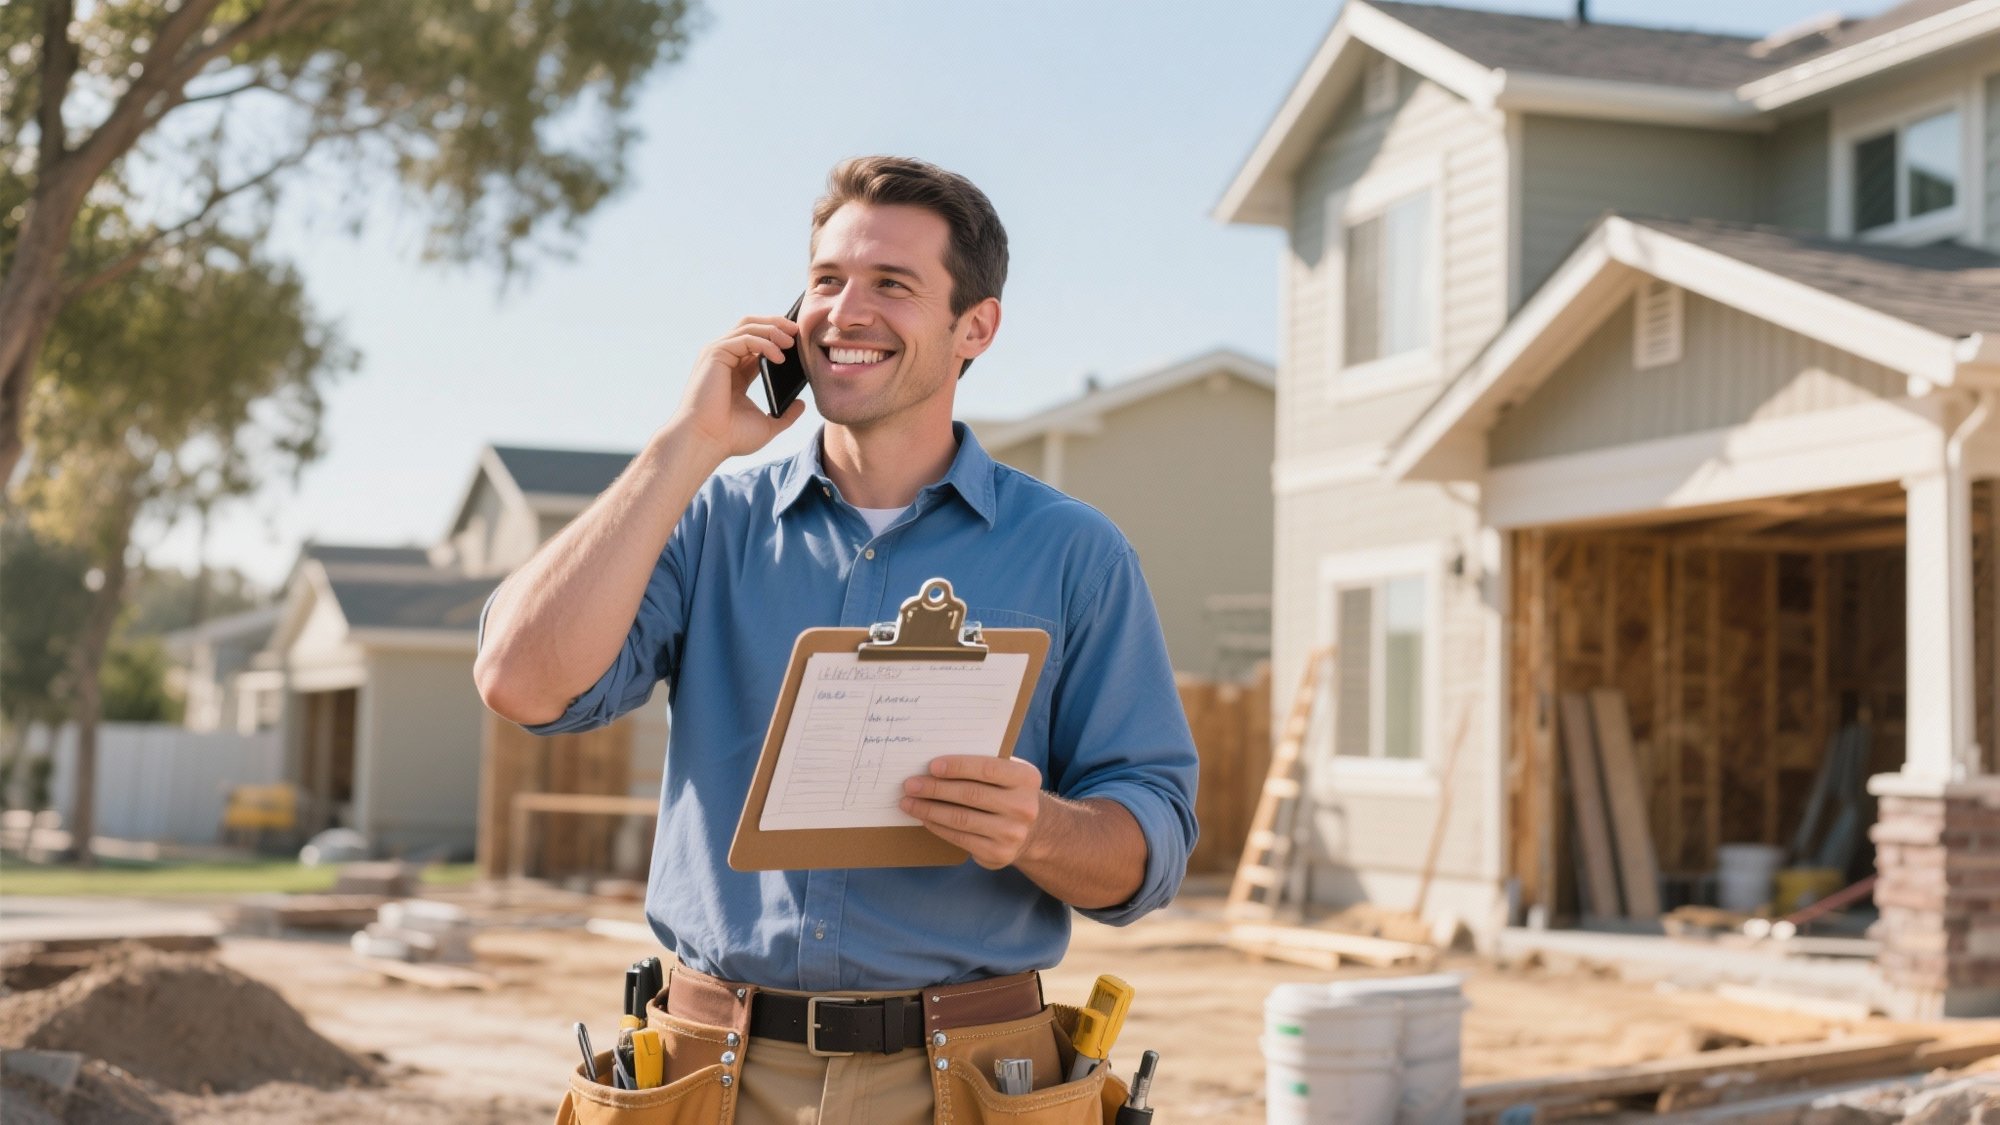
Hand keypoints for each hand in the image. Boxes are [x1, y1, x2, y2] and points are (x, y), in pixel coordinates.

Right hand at [669, 315, 807, 463]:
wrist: (706, 442)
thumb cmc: (729, 438)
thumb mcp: (766, 425)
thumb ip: (785, 415)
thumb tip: (801, 404)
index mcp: (735, 372)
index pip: (757, 343)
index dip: (778, 337)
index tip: (799, 340)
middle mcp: (724, 358)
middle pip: (751, 326)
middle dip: (776, 323)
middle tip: (798, 331)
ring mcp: (717, 354)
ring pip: (748, 326)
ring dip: (773, 329)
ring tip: (792, 342)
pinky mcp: (715, 354)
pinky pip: (745, 338)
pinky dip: (765, 343)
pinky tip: (779, 357)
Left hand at [900, 756, 1044, 869]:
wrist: (1032, 831)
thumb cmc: (1008, 792)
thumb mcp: (1007, 774)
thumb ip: (982, 766)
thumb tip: (935, 765)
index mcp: (1026, 778)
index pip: (988, 769)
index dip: (958, 767)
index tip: (931, 766)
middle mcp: (1023, 807)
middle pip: (971, 795)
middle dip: (935, 789)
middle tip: (910, 784)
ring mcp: (1012, 833)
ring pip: (961, 818)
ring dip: (930, 809)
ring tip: (909, 802)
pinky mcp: (997, 853)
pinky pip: (960, 838)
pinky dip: (938, 826)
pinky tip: (924, 818)